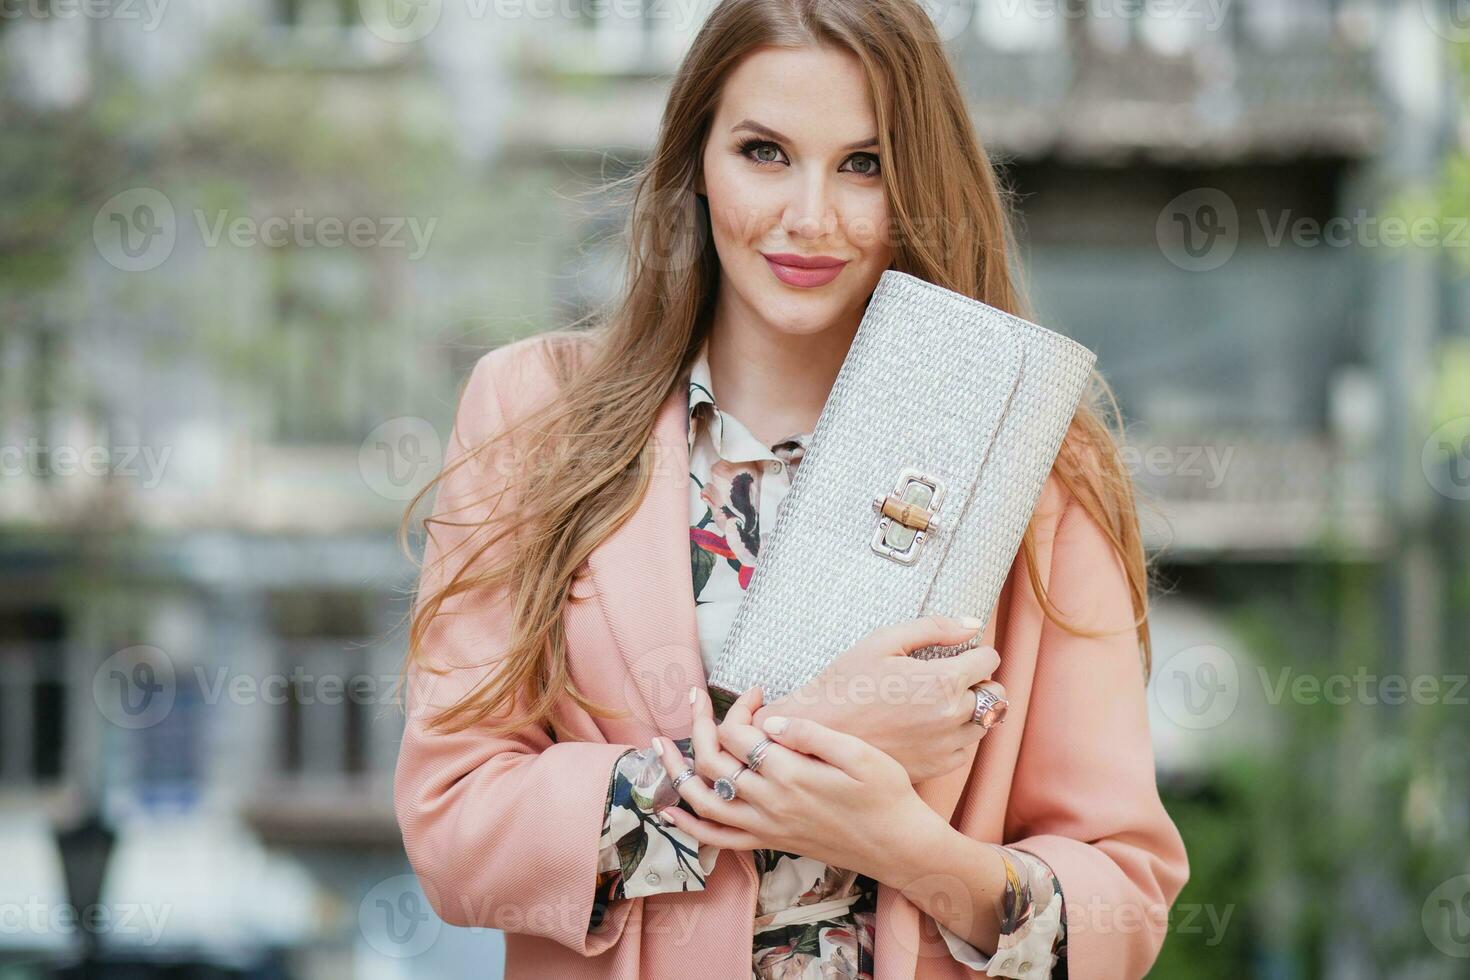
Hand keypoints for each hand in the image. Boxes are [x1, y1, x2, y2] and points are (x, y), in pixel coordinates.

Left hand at [654, 684, 934, 875]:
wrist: (899, 847)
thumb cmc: (887, 795)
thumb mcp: (860, 755)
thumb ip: (813, 733)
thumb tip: (771, 720)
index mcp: (790, 774)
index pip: (739, 732)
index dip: (739, 705)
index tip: (758, 691)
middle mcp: (769, 803)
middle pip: (712, 759)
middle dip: (700, 723)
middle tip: (699, 698)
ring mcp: (766, 826)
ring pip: (703, 800)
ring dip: (675, 771)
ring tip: (658, 745)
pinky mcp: (769, 842)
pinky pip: (717, 839)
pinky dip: (688, 826)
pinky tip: (668, 813)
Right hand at [750, 615, 1007, 783]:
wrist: (817, 732)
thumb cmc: (845, 682)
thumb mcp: (883, 641)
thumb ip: (933, 628)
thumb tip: (973, 624)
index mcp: (942, 680)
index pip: (990, 660)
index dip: (976, 652)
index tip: (959, 654)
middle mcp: (951, 716)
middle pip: (996, 694)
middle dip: (980, 681)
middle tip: (952, 677)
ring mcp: (945, 746)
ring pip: (986, 724)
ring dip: (973, 710)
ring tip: (940, 702)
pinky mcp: (935, 768)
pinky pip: (966, 750)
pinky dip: (958, 736)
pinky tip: (930, 726)